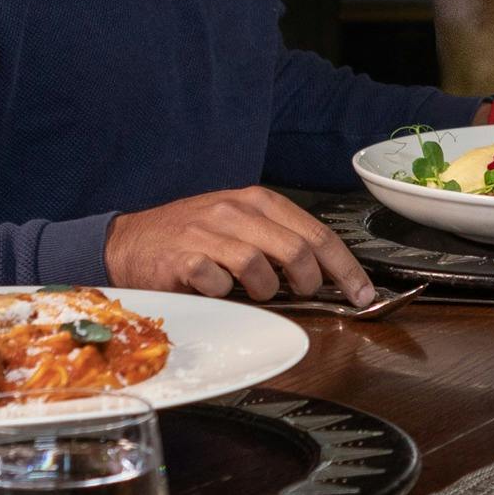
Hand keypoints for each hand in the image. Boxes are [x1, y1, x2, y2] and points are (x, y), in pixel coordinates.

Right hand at [107, 187, 375, 304]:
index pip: (317, 233)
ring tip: (256, 291)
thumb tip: (327, 272)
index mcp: (257, 201)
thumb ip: (280, 241)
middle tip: (306, 293)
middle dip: (312, 281)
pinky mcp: (180, 259)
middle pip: (297, 250)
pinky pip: (216, 281)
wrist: (131, 242)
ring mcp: (206, 233)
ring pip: (259, 265)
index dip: (345, 267)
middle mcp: (234, 211)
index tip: (362, 292)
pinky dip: (224, 292)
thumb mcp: (240, 225)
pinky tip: (218, 290)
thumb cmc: (191, 237)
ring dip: (266, 289)